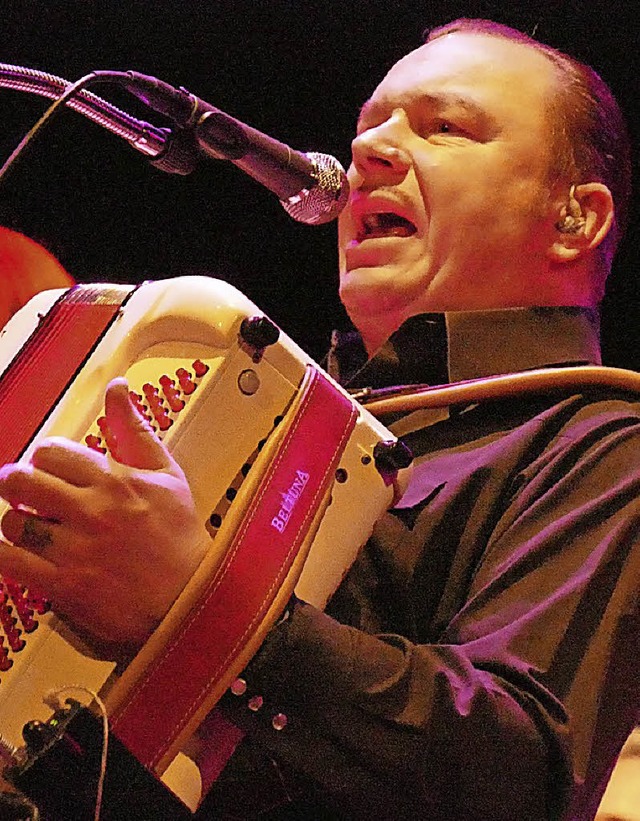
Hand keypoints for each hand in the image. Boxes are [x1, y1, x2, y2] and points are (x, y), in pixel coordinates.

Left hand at [0, 378, 206, 647]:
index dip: (43, 460)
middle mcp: (92, 510)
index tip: (50, 472)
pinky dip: (5, 554)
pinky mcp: (65, 585)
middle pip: (20, 481)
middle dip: (17, 485)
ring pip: (12, 523)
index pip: (50, 452)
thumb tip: (117, 387)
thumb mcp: (167, 475)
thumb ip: (135, 429)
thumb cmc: (181, 536)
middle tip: (27, 496)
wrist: (192, 598)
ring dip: (16, 524)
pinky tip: (20, 553)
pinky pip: (10, 563)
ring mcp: (76, 549)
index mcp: (115, 479)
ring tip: (32, 530)